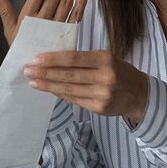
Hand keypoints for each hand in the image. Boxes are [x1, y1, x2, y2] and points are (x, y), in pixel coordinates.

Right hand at [0, 0, 87, 46]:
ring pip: (65, 4)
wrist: (33, 71)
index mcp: (28, 17)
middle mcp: (43, 20)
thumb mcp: (9, 31)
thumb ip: (4, 10)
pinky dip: (81, 3)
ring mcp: (56, 27)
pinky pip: (76, 16)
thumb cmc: (20, 49)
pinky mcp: (67, 35)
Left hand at [23, 50, 149, 124]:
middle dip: (45, 73)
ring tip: (33, 82)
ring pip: (69, 89)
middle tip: (27, 71)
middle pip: (68, 75)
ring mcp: (102, 94)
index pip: (74, 58)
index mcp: (105, 59)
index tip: (35, 59)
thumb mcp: (105, 58)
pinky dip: (60, 94)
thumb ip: (83, 60)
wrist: (139, 94)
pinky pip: (74, 100)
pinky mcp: (99, 108)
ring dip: (48, 86)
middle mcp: (105, 77)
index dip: (53, 59)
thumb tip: (52, 61)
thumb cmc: (118, 71)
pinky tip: (49, 90)